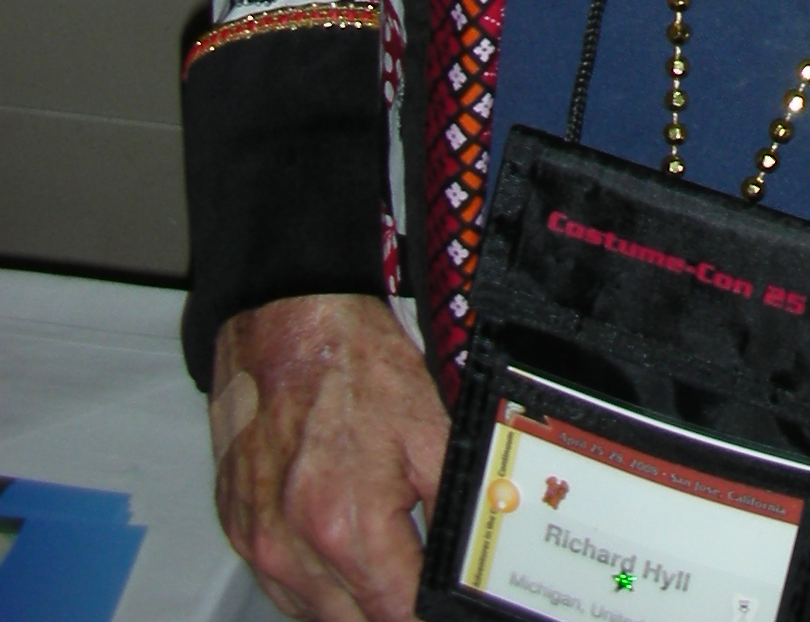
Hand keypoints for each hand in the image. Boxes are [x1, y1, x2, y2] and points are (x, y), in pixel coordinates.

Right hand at [211, 296, 448, 621]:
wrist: (285, 321)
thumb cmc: (353, 365)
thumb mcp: (431, 429)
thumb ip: (453, 506)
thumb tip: (469, 562)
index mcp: (345, 525)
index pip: (396, 614)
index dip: (428, 613)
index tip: (443, 602)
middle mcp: (290, 546)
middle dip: (390, 609)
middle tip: (418, 582)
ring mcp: (255, 541)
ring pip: (313, 614)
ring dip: (350, 602)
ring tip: (384, 567)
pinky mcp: (235, 528)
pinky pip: (278, 586)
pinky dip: (311, 584)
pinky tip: (338, 553)